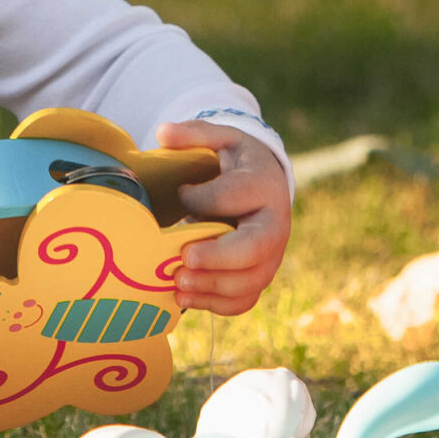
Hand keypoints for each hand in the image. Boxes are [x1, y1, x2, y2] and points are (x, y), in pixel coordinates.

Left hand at [160, 120, 291, 316]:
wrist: (266, 184)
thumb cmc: (237, 162)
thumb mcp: (221, 137)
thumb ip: (194, 133)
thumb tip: (162, 133)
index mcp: (264, 184)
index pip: (233, 195)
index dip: (201, 197)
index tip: (179, 193)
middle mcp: (276, 223)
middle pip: (256, 247)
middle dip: (218, 258)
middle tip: (183, 259)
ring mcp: (273, 254)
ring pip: (251, 280)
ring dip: (213, 286)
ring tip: (177, 282)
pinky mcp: (262, 274)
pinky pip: (246, 299)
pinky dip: (217, 305)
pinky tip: (186, 298)